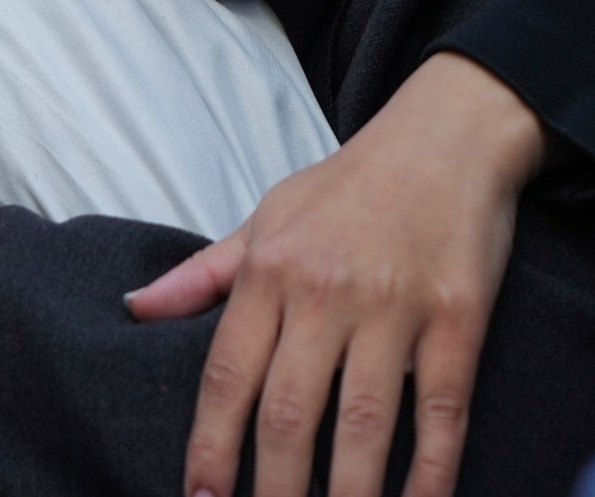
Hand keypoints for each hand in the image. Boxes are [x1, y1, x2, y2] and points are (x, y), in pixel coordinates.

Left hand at [129, 53, 545, 496]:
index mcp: (271, 268)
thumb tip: (136, 308)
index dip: (210, 447)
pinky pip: (442, 412)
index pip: (227, 375)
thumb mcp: (266, 213)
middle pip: (287, 413)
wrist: (449, 133)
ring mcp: (395, 307)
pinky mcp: (458, 318)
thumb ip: (205, 273)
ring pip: (362, 426)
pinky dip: (431, 472)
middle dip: (270, 490)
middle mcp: (326, 291)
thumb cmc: (350, 184)